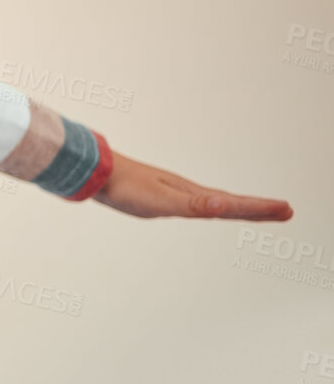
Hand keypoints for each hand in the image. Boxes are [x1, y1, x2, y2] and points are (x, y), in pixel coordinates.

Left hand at [93, 150, 292, 220]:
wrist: (95, 172)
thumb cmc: (126, 187)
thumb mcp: (162, 201)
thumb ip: (193, 205)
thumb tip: (223, 203)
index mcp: (193, 194)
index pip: (234, 204)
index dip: (261, 210)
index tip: (288, 210)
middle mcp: (187, 191)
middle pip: (230, 202)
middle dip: (258, 209)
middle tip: (286, 211)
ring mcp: (173, 192)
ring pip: (213, 201)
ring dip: (237, 206)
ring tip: (256, 210)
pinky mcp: (158, 195)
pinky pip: (194, 202)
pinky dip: (210, 205)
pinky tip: (206, 206)